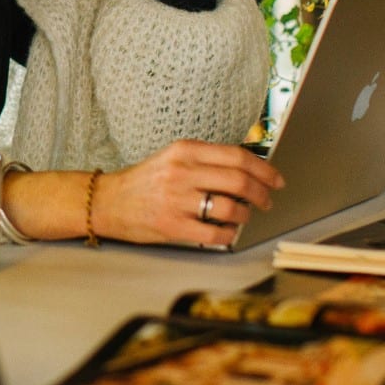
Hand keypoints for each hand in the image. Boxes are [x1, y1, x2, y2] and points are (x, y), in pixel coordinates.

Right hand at [93, 140, 284, 246]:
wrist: (108, 202)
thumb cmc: (145, 182)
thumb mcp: (173, 158)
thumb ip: (205, 160)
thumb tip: (248, 169)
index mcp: (184, 150)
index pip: (236, 156)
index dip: (263, 169)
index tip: (275, 179)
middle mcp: (182, 172)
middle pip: (239, 181)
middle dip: (262, 193)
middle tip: (267, 200)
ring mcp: (177, 200)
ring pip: (231, 208)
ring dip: (246, 214)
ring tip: (244, 216)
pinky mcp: (173, 226)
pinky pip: (216, 233)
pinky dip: (230, 234)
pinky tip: (228, 232)